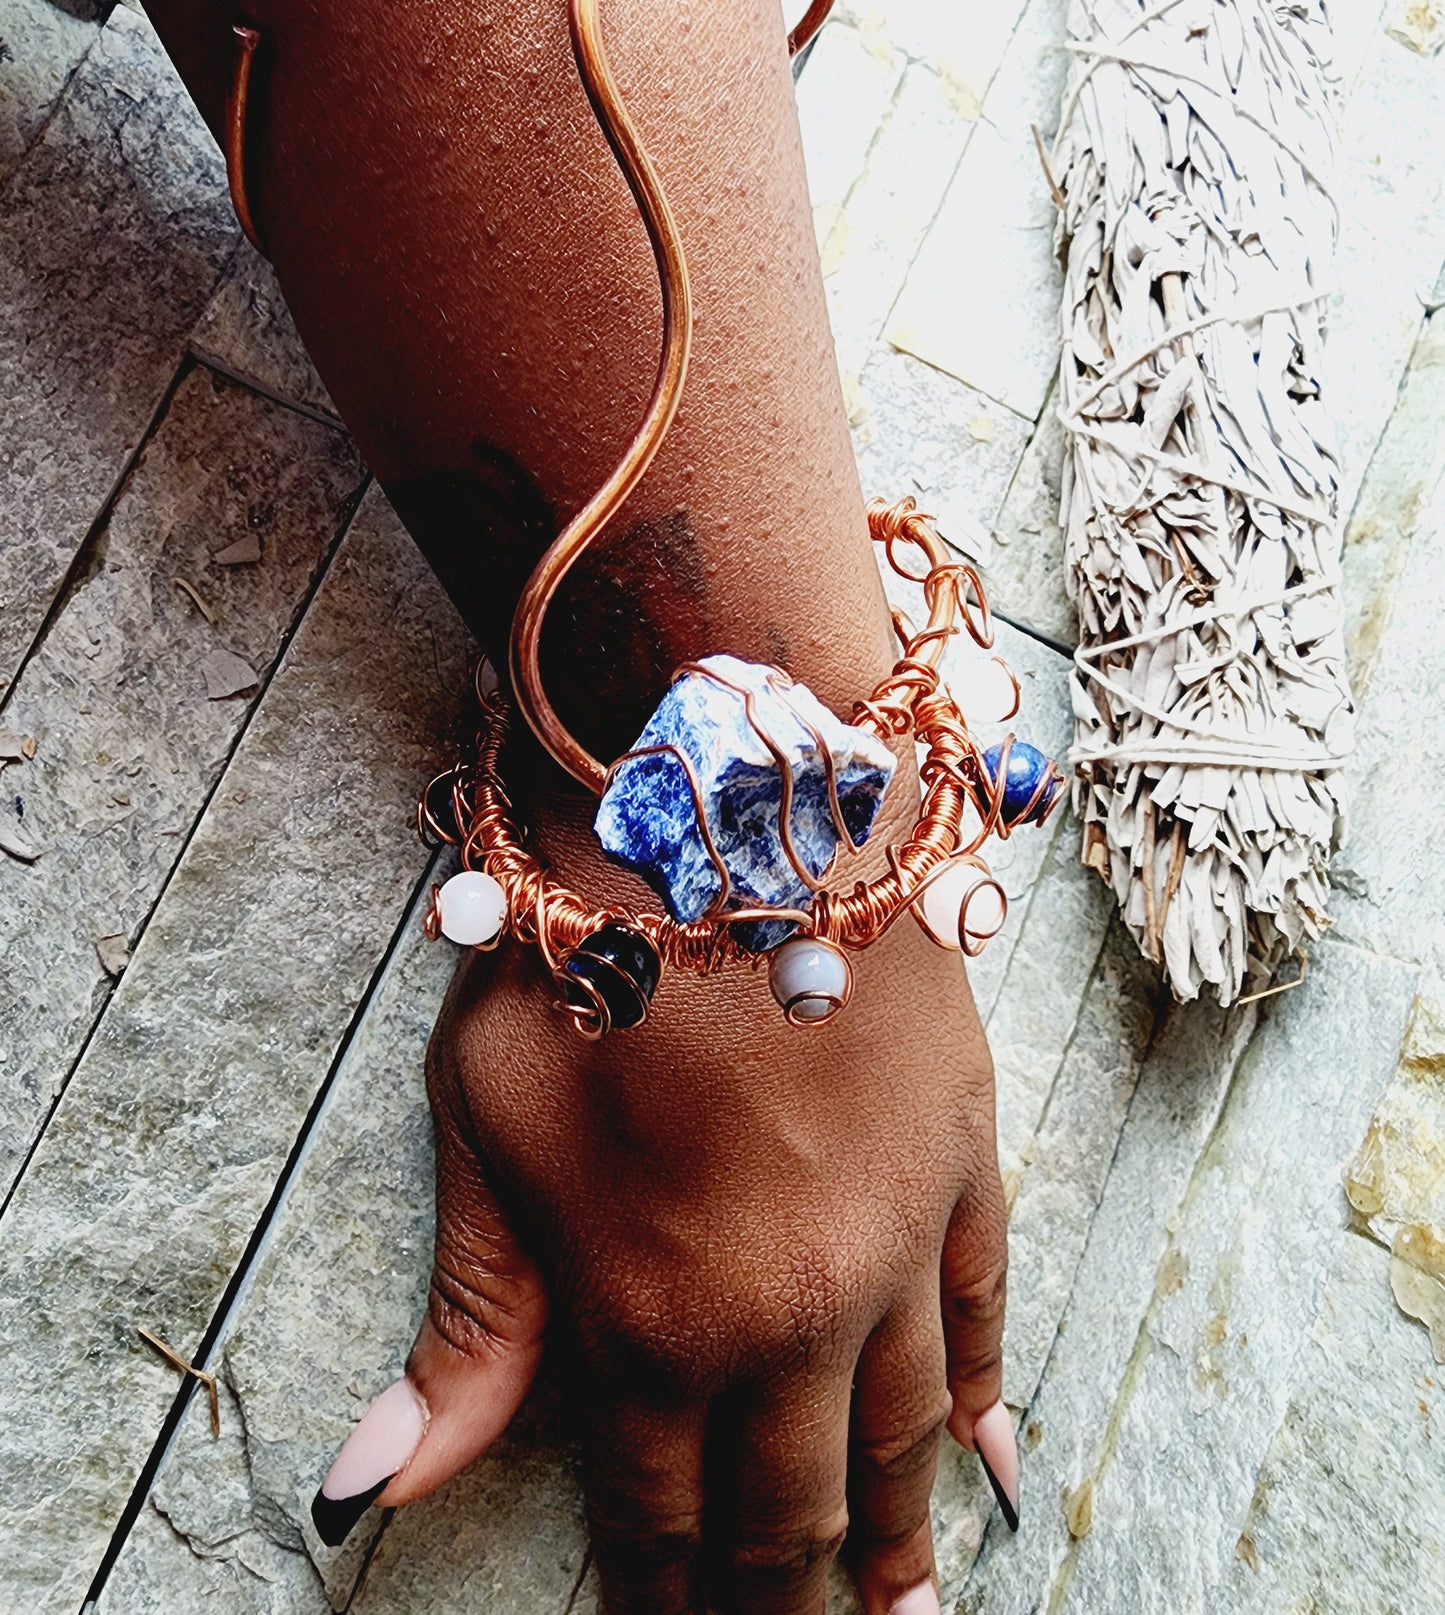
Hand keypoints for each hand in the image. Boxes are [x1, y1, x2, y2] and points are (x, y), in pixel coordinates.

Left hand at [313, 841, 1016, 1614]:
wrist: (732, 796)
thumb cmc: (582, 948)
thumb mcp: (487, 1127)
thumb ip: (466, 1325)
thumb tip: (372, 1494)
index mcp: (653, 1318)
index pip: (659, 1514)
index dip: (660, 1599)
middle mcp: (791, 1312)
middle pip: (789, 1509)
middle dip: (777, 1603)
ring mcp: (895, 1243)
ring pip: (904, 1442)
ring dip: (896, 1549)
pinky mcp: (965, 1162)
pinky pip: (988, 1318)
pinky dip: (986, 1408)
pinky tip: (991, 1474)